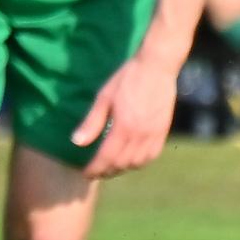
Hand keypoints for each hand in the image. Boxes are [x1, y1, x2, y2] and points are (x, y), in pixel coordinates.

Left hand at [71, 46, 183, 177]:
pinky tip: (131, 160)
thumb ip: (91, 123)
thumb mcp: (104, 97)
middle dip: (107, 171)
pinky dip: (139, 162)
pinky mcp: (163, 131)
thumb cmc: (127, 78)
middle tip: (96, 171)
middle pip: (122, 164)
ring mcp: (154, 134)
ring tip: (111, 167)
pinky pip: (151, 155)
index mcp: (124, 127)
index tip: (86, 173)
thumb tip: (76, 142)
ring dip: (122, 168)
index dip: (95, 169)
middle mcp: (140, 135)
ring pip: (137, 163)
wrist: (157, 67)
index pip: (107, 158)